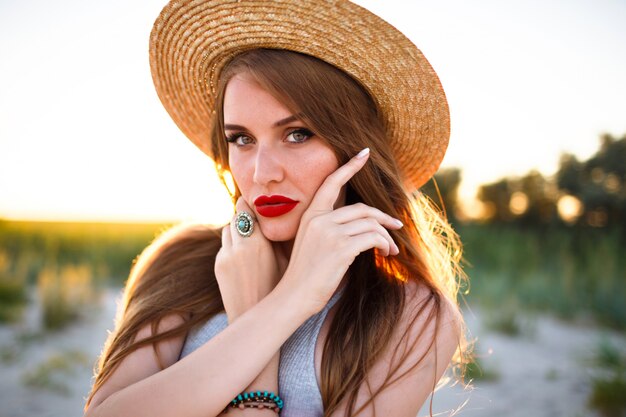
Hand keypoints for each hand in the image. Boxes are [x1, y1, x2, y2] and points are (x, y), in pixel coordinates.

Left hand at [215, 197, 281, 322]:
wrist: (254, 316)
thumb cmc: (279, 288)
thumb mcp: (286, 261)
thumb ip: (279, 238)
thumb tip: (278, 219)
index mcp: (259, 243)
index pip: (248, 209)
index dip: (251, 204)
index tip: (257, 203)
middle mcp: (240, 246)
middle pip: (237, 215)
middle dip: (244, 215)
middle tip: (254, 217)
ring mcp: (226, 255)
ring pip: (229, 228)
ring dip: (237, 229)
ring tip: (250, 239)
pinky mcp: (218, 264)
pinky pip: (224, 245)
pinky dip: (232, 245)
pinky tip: (244, 258)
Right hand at [281, 149, 402, 313]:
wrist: (293, 296)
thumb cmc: (305, 274)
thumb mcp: (313, 244)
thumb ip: (331, 229)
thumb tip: (362, 226)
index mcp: (311, 215)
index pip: (331, 183)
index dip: (350, 166)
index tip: (365, 153)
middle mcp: (320, 219)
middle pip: (363, 208)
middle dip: (384, 217)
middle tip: (397, 225)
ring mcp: (330, 233)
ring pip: (371, 224)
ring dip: (387, 237)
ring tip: (390, 251)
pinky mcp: (341, 248)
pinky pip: (373, 238)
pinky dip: (384, 244)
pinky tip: (386, 254)